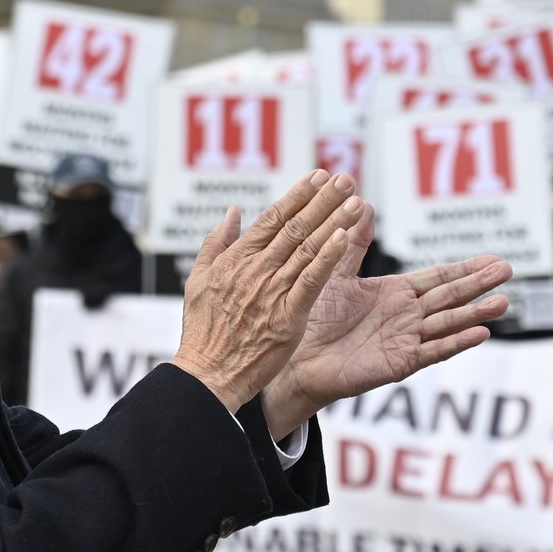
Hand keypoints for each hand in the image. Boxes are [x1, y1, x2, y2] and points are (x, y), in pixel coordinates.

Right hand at [173, 170, 363, 413]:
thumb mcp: (197, 279)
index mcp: (235, 259)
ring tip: (354, 201)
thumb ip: (216, 243)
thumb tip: (232, 211)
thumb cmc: (202, 331)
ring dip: (333, 221)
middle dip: (322, 200)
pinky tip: (344, 237)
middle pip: (295, 226)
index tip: (318, 176)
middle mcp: (256, 269)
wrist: (207, 375)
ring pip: (307, 248)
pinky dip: (328, 257)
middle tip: (345, 179)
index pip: (272, 218)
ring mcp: (272, 291)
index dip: (298, 195)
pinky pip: (311, 280)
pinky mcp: (287, 316)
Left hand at [263, 204, 512, 438]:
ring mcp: (406, 340)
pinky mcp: (399, 362)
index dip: (464, 268)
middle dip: (478, 284)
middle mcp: (406, 316)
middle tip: (508, 270)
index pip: (437, 277)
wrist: (296, 357)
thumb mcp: (336, 273)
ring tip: (502, 302)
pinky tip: (480, 333)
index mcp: (394, 294)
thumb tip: (363, 202)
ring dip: (475, 313)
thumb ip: (353, 242)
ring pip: (447, 324)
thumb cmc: (314, 317)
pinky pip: (432, 351)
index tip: (493, 258)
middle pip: (449, 297)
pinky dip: (456, 342)